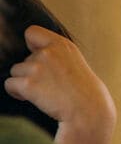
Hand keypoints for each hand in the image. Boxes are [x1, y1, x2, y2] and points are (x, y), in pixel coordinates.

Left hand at [5, 25, 115, 143]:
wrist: (88, 111)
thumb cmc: (83, 91)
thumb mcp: (74, 62)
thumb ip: (56, 55)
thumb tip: (31, 53)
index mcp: (62, 44)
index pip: (32, 32)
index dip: (31, 45)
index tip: (38, 57)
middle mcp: (49, 52)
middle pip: (23, 58)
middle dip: (31, 71)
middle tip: (49, 84)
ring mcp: (38, 67)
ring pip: (15, 72)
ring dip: (24, 82)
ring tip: (43, 92)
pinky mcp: (29, 84)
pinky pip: (9, 84)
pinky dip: (17, 93)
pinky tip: (33, 98)